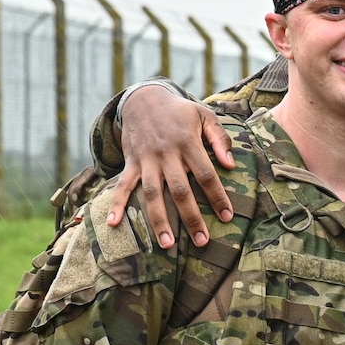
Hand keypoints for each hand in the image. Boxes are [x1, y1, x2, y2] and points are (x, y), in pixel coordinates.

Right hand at [108, 82, 237, 248]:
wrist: (143, 99)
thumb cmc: (180, 112)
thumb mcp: (205, 116)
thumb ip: (220, 139)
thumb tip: (231, 164)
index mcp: (188, 143)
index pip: (206, 175)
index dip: (217, 196)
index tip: (227, 217)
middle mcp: (166, 154)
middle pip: (180, 190)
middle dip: (191, 217)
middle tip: (202, 242)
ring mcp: (146, 160)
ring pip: (153, 194)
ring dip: (159, 220)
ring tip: (167, 245)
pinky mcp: (131, 163)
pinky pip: (122, 185)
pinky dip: (117, 204)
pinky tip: (113, 223)